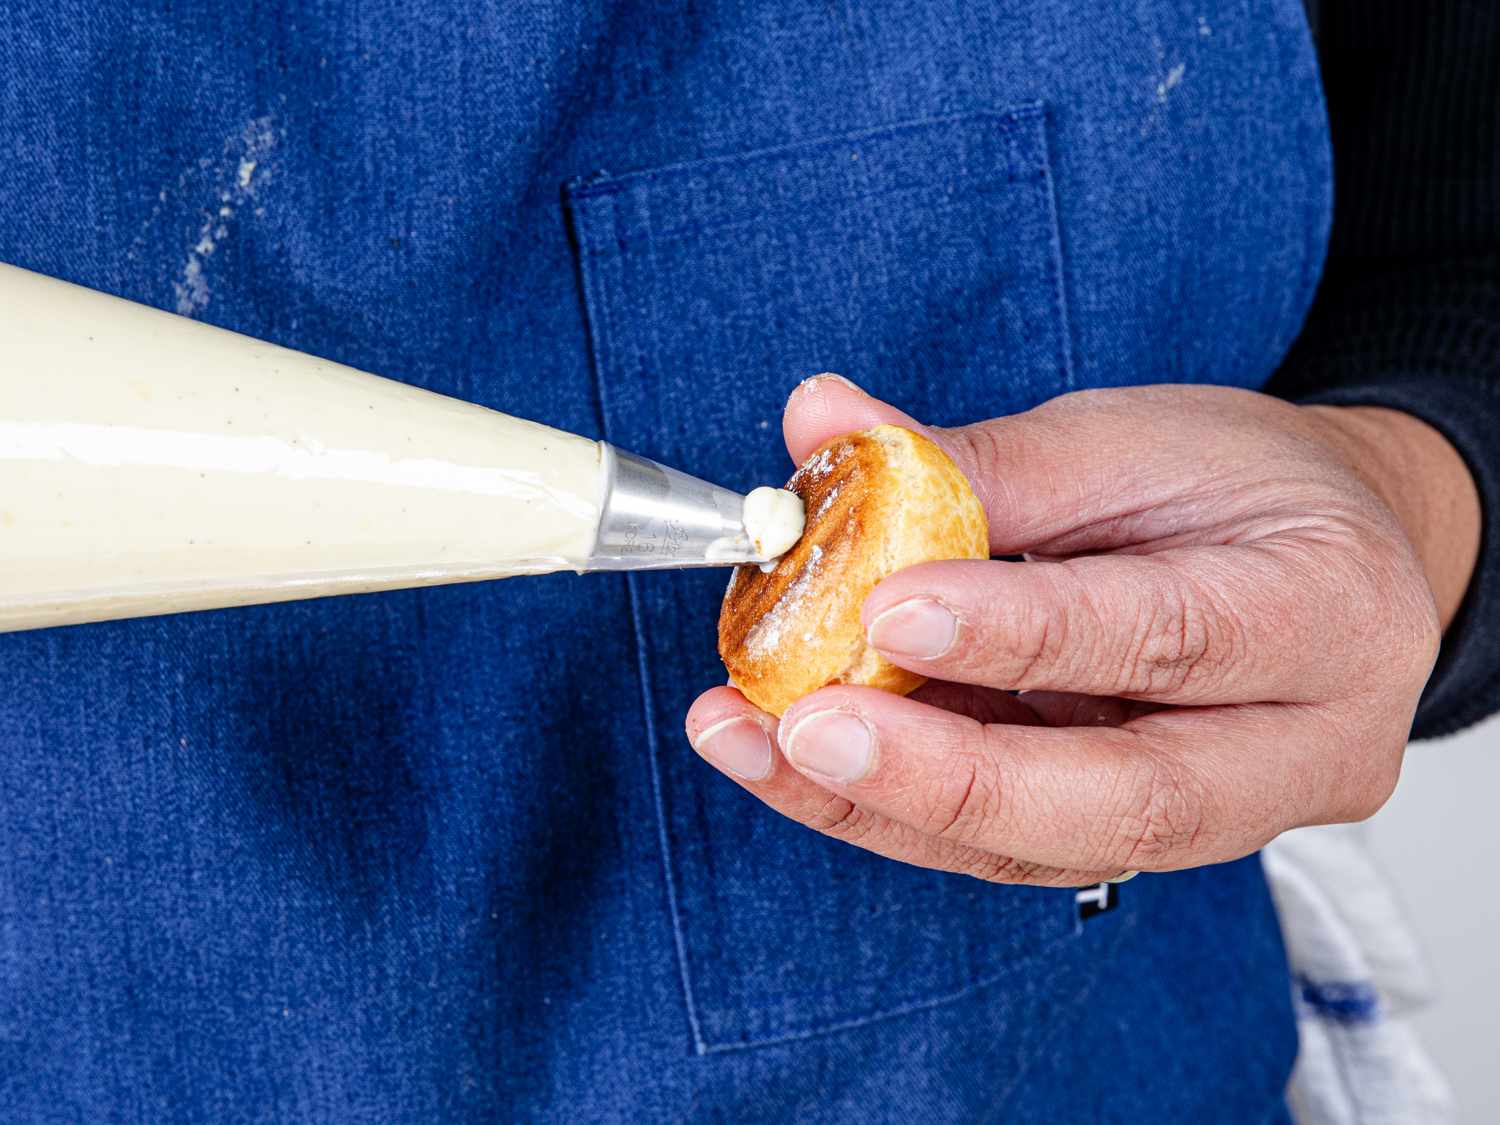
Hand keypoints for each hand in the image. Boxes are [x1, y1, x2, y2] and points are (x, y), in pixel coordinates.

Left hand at [686, 376, 1480, 884]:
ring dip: (880, 803)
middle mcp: (1297, 749)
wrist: (1325, 559)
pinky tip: (789, 757)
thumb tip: (820, 426)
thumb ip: (977, 457)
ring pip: (1045, 844)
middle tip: (803, 727)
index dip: (1020, 632)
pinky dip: (888, 806)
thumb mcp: (1134, 439)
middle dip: (943, 775)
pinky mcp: (1135, 837)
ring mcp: (1222, 817)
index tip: (887, 603)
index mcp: (1326, 616)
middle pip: (1120, 799)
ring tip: (751, 740)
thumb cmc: (1243, 486)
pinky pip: (1006, 844)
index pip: (1168, 640)